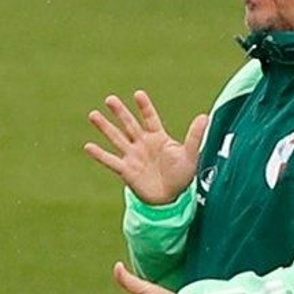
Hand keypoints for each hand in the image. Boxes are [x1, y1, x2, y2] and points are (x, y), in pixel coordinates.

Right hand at [85, 90, 208, 205]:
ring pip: (117, 138)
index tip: (138, 94)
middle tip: (110, 99)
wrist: (172, 199)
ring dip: (105, 127)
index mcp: (158, 137)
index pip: (150, 118)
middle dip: (120, 112)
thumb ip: (194, 136)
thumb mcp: (190, 155)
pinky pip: (111, 161)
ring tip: (93, 114)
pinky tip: (88, 146)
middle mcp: (142, 144)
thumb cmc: (182, 176)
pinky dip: (100, 154)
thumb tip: (205, 116)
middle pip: (129, 124)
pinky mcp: (126, 171)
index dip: (144, 107)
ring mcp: (133, 156)